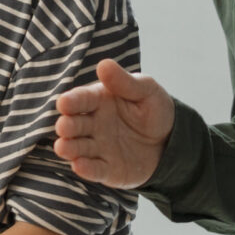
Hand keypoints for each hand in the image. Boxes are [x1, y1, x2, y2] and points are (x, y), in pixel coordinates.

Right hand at [54, 60, 175, 188]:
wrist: (171, 141)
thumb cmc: (154, 109)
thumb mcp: (146, 90)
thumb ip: (124, 81)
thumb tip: (104, 64)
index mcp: (98, 101)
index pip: (81, 100)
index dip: (71, 101)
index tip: (63, 103)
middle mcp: (93, 124)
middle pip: (74, 125)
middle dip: (67, 126)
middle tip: (63, 126)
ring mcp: (98, 147)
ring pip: (78, 148)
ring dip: (69, 148)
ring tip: (63, 147)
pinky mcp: (106, 169)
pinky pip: (94, 170)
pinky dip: (85, 169)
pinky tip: (79, 166)